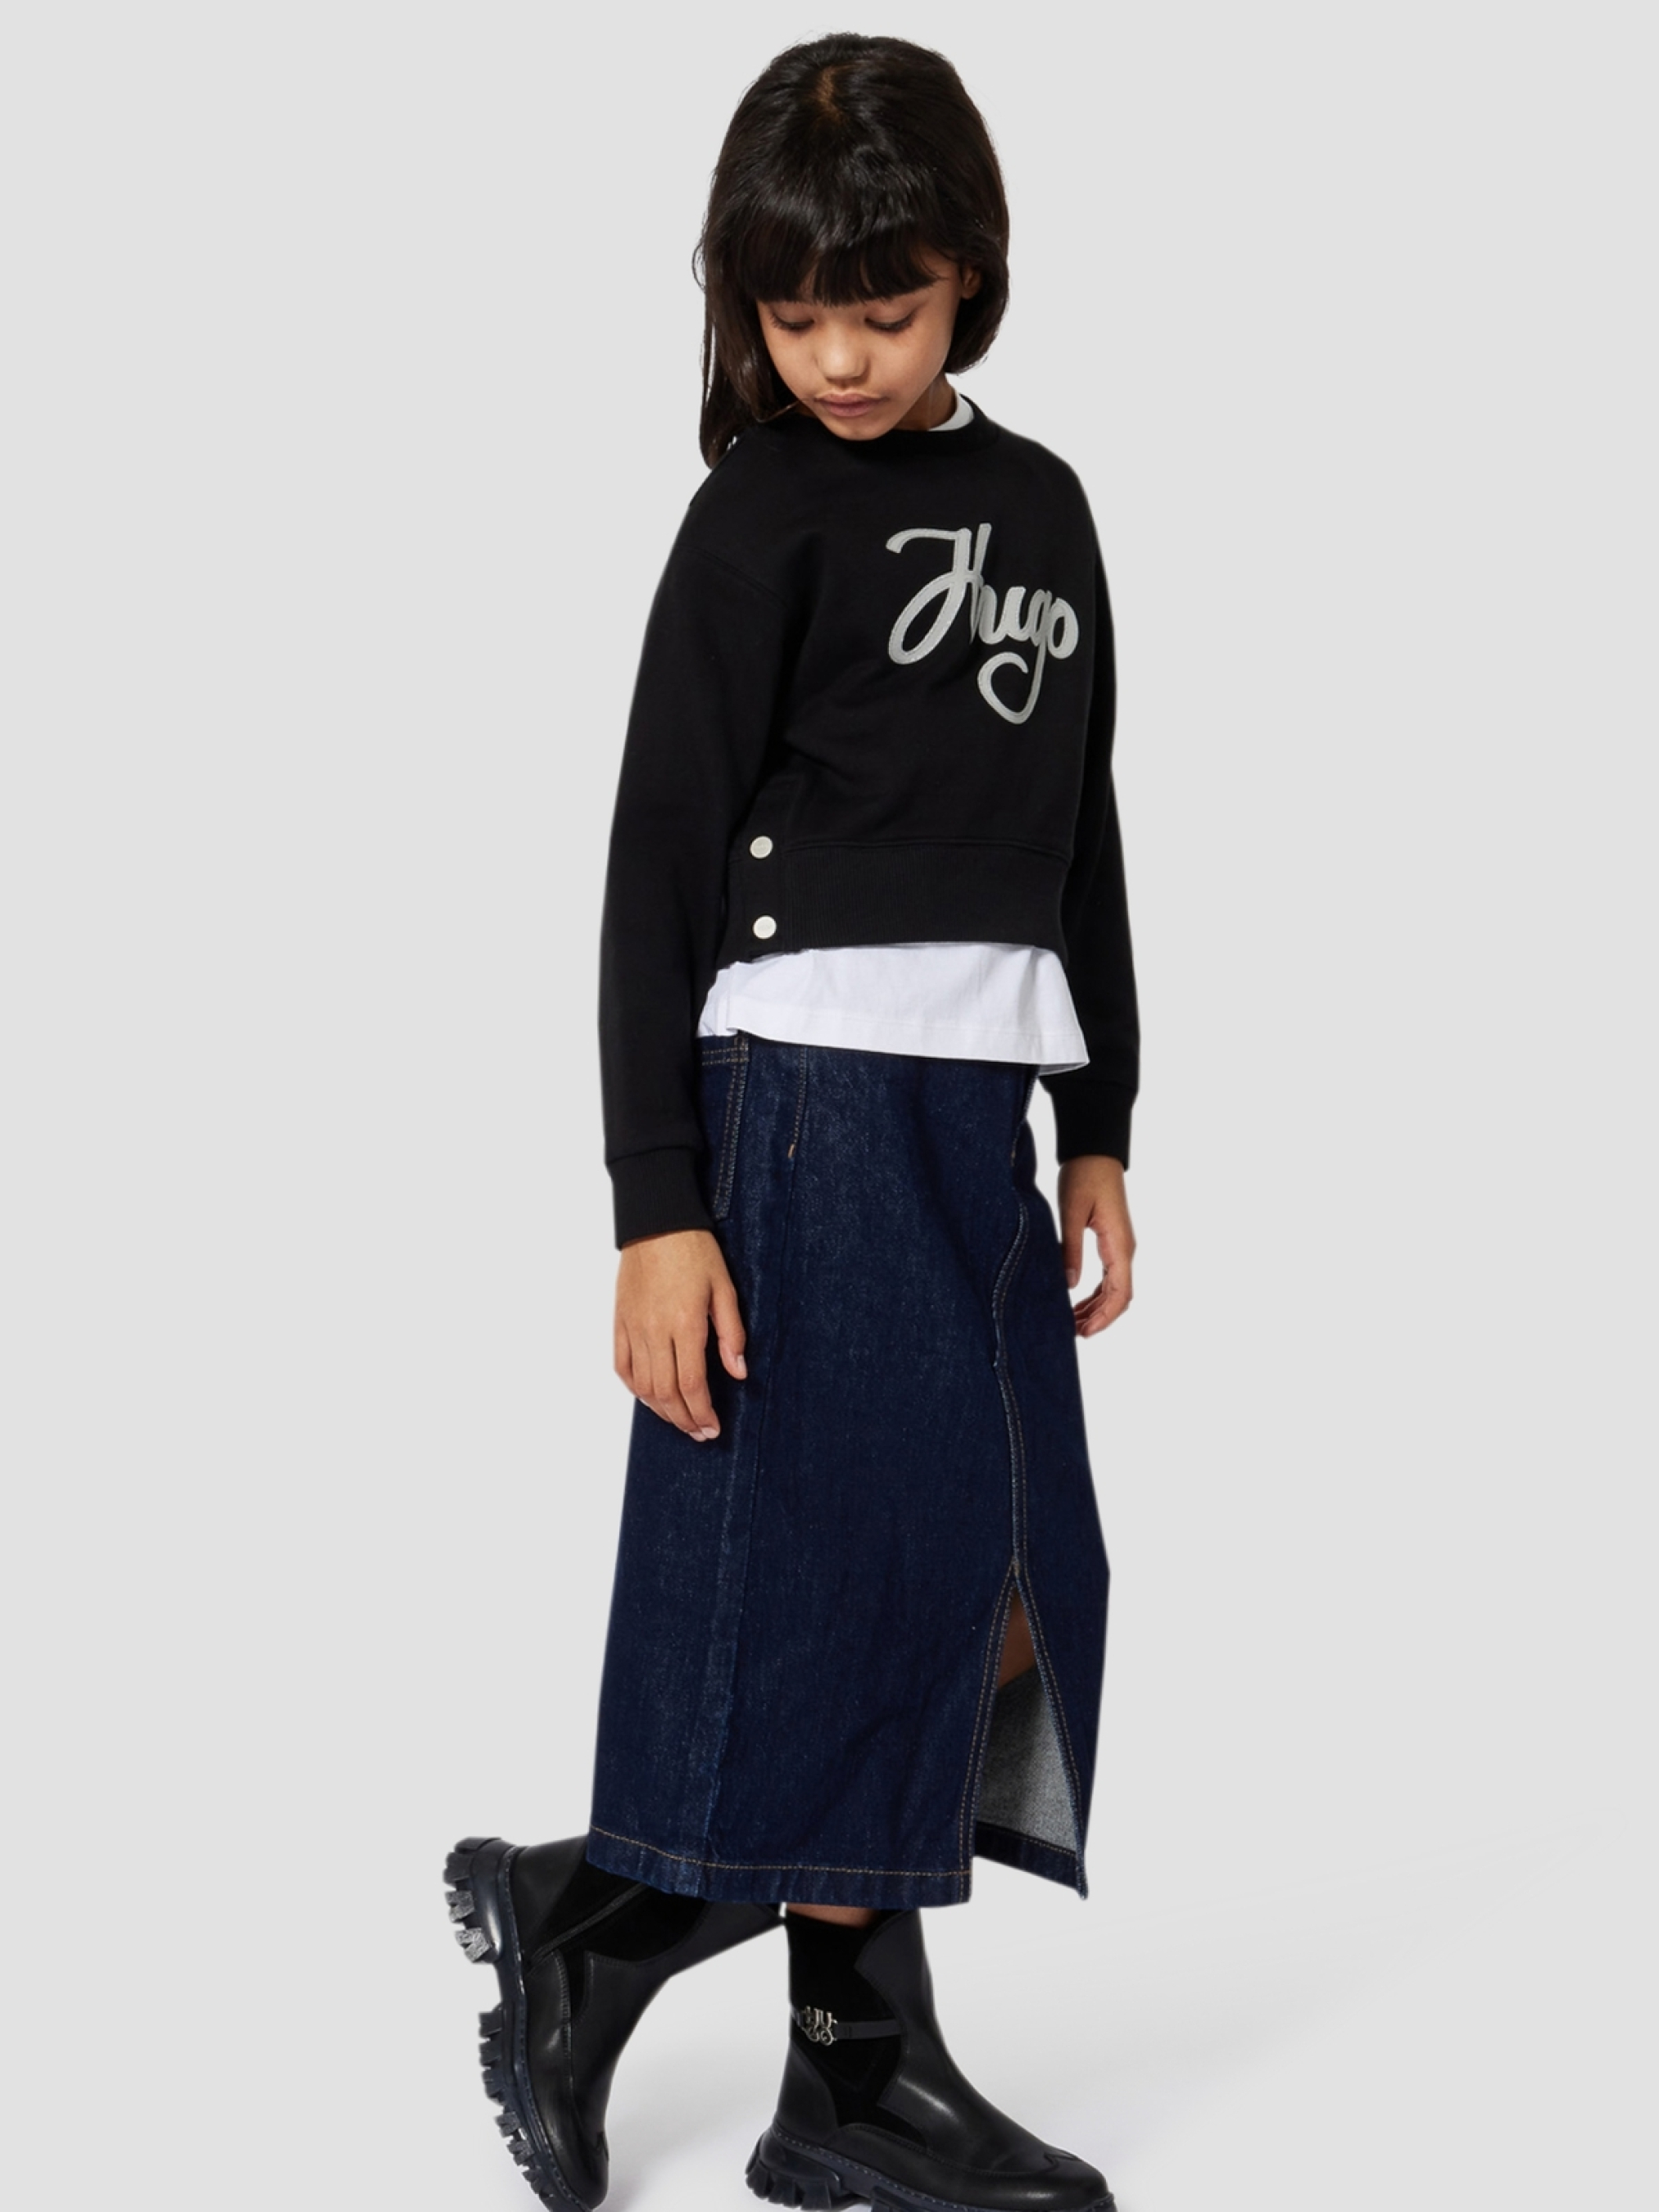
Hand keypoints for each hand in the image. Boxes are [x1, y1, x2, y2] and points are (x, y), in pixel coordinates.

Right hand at [614, 1228, 747, 1439]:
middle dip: (684, 1419)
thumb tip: (738, 1373)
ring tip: (679, 1420)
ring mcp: (633, 1327)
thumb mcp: (725, 1288)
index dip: (702, 1412)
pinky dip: (635, 1388)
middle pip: (666, 1392)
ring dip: (661, 1410)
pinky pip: (622, 1365)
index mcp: (685, 1324)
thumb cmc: (695, 1250)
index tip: (713, 1428)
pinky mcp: (620, 1321)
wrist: (656, 1221)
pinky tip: (649, 1397)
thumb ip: (732, 1334)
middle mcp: (655, 1331)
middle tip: (700, 1433)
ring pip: (643, 1385)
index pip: (691, 1384)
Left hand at [1058, 1156, 1134, 1337]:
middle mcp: (1125, 1249)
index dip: (1104, 1317)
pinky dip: (1095, 1294)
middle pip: (1119, 1296)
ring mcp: (1120, 1246)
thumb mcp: (1071, 1212)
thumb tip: (1068, 1286)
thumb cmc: (1084, 1176)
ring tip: (1073, 1324)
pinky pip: (1109, 1277)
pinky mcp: (1112, 1241)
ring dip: (1097, 1309)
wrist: (1095, 1152)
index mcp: (1119, 1244)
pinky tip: (1078, 1303)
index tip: (1085, 1333)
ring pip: (1114, 1289)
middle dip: (1099, 1318)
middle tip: (1073, 1334)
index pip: (1119, 1292)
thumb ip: (1070, 1249)